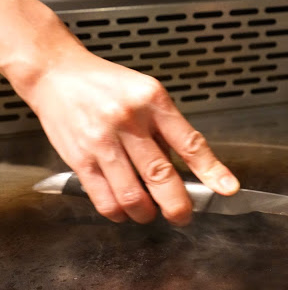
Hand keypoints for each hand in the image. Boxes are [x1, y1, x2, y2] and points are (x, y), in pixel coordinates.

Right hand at [0, 0, 238, 225]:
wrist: (56, 73)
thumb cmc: (106, 84)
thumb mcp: (147, 92)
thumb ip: (165, 129)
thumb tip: (182, 167)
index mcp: (153, 102)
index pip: (190, 143)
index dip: (212, 171)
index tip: (228, 189)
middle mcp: (129, 121)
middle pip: (161, 176)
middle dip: (178, 206)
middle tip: (183, 216)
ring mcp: (102, 141)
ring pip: (132, 195)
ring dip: (147, 214)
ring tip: (151, 213)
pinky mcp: (79, 158)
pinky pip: (103, 199)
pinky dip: (118, 213)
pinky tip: (124, 210)